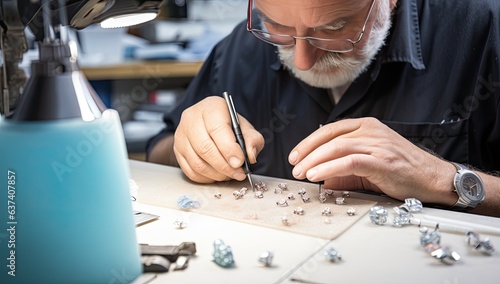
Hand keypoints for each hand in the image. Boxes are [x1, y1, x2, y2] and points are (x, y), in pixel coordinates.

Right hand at [174, 96, 264, 182]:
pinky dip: (206, 178)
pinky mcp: (177, 150)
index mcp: (211, 107)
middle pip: (205, 148)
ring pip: (197, 162)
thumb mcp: (246, 128)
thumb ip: (252, 140)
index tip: (240, 162)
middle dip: (224, 166)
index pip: (217, 129)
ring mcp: (181, 135)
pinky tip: (218, 175)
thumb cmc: (229, 125)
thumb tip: (250, 156)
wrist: (211, 124)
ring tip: (230, 175)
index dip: (229, 149)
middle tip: (238, 173)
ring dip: (216, 174)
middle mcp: (191, 118)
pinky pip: (190, 171)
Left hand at [288, 117, 457, 204]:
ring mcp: (377, 144)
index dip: (309, 142)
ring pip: (336, 148)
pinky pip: (349, 162)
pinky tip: (316, 176)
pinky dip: (329, 168)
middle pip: (329, 138)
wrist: (433, 178)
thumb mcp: (369, 165)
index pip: (330, 130)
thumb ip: (345, 168)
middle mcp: (370, 130)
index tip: (295, 155)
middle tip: (294, 167)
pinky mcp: (381, 161)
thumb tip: (322, 178)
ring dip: (314, 161)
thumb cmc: (402, 170)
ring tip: (301, 173)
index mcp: (366, 126)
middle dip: (307, 153)